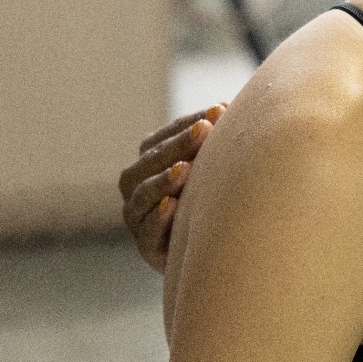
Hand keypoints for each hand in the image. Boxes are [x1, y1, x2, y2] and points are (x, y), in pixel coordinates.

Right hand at [119, 104, 225, 271]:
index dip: (187, 124)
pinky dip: (158, 219)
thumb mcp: (213, 167)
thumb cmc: (216, 200)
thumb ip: (214, 141)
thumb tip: (225, 107)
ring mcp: (138, 220)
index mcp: (149, 165)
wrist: (216, 253)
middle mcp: (137, 189)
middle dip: (178, 144)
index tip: (219, 111)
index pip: (161, 139)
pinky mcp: (148, 249)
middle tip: (205, 131)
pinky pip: (146, 234)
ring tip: (186, 168)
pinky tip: (174, 205)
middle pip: (149, 162)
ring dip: (163, 180)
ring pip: (141, 196)